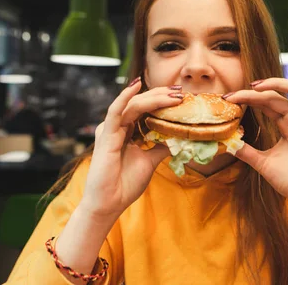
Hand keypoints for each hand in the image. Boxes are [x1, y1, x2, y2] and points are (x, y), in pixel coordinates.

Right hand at [78, 78, 182, 220]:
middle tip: (180, 91)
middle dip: (161, 95)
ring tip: (172, 94)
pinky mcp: (106, 134)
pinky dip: (125, 97)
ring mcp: (111, 129)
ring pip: (133, 105)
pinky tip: (136, 85)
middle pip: (141, 103)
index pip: (146, 109)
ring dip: (153, 97)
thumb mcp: (150, 161)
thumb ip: (161, 147)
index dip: (162, 100)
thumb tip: (179, 137)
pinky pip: (115, 111)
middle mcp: (118, 126)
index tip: (181, 96)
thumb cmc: (125, 183)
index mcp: (127, 130)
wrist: (110, 203)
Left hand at [223, 74, 287, 213]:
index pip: (265, 102)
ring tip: (255, 86)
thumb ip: (246, 151)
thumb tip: (226, 143)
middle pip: (274, 96)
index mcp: (285, 124)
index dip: (247, 98)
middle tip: (232, 96)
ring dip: (277, 83)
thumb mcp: (262, 163)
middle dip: (252, 93)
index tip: (227, 100)